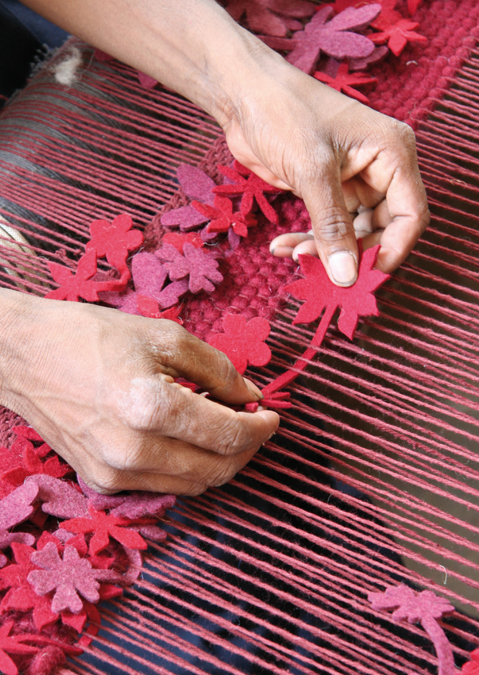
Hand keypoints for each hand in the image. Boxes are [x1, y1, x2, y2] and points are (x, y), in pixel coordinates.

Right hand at [0, 292, 278, 494]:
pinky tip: (190, 439)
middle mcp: (132, 451)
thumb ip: (219, 370)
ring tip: (226, 429)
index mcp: (150, 407)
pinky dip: (188, 467)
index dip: (262, 427)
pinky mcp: (101, 482)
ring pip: (194, 485)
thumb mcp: (165, 336)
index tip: (272, 415)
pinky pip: (164, 484)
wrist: (25, 355)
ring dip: (222, 461)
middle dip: (248, 449)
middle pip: (218, 470)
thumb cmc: (91, 335)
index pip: (229, 435)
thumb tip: (251, 397)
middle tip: (257, 424)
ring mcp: (114, 474)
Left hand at [222, 57, 429, 285]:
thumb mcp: (312, 171)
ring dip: (324, 251)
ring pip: (353, 234)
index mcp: (393, 153)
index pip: (411, 215)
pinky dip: (309, 241)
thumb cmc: (284, 114)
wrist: (245, 95)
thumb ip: (332, 226)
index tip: (361, 276)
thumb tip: (346, 276)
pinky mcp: (329, 190)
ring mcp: (355, 181)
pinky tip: (283, 246)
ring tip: (293, 255)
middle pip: (383, 230)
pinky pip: (329, 228)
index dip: (391, 250)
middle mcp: (380, 169)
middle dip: (352, 254)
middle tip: (320, 272)